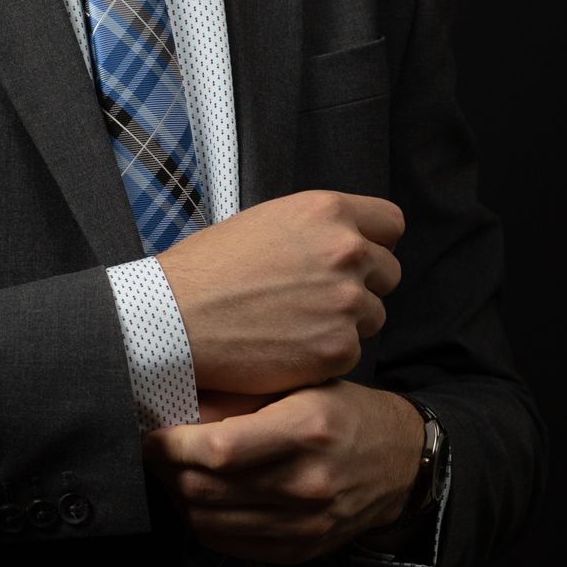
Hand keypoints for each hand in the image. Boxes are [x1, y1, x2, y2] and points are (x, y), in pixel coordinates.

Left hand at [141, 381, 423, 563]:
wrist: (399, 464)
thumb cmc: (342, 412)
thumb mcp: (301, 384)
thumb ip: (243, 395)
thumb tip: (176, 398)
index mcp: (306, 430)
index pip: (219, 450)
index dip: (173, 445)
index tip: (152, 433)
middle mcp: (306, 483)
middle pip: (207, 489)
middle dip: (166, 470)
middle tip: (152, 451)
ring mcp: (304, 524)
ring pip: (209, 522)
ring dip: (178, 497)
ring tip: (170, 472)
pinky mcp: (299, 550)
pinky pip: (228, 544)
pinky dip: (202, 522)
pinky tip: (198, 498)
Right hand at [157, 190, 402, 392]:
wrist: (176, 318)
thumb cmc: (208, 270)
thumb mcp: (264, 222)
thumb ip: (313, 230)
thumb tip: (341, 240)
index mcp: (327, 210)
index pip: (390, 223)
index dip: (374, 242)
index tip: (356, 258)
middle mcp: (346, 250)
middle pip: (388, 272)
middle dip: (362, 285)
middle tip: (317, 298)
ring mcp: (347, 301)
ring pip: (373, 316)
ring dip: (345, 323)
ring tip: (295, 324)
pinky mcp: (339, 348)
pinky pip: (351, 352)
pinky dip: (326, 355)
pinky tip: (287, 348)